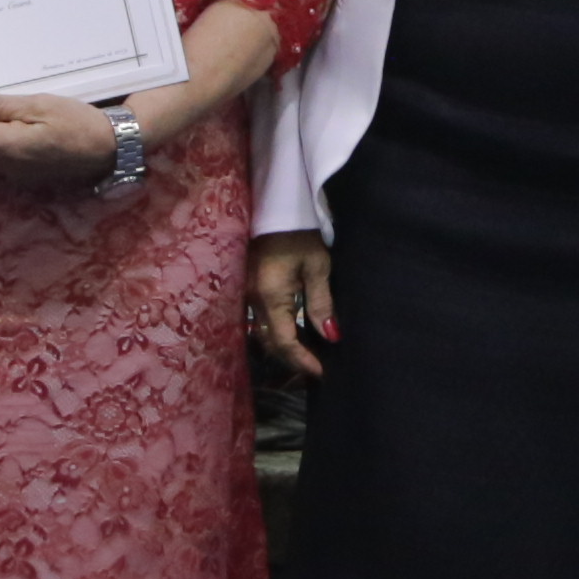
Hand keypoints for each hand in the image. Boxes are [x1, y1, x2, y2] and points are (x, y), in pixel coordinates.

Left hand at [0, 86, 123, 185]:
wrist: (113, 147)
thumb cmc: (79, 122)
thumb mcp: (42, 104)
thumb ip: (5, 105)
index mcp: (7, 145)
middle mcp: (6, 165)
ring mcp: (17, 173)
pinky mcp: (29, 173)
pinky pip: (5, 154)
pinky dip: (0, 139)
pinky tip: (6, 121)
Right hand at [247, 230, 336, 380]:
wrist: (276, 207)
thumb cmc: (300, 233)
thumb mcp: (318, 266)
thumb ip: (321, 303)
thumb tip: (331, 337)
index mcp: (270, 296)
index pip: (284, 341)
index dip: (302, 360)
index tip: (322, 372)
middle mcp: (254, 300)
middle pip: (270, 342)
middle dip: (293, 359)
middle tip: (317, 368)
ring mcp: (248, 294)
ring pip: (263, 333)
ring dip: (284, 347)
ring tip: (308, 354)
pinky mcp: (250, 287)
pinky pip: (261, 319)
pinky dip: (277, 332)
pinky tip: (295, 332)